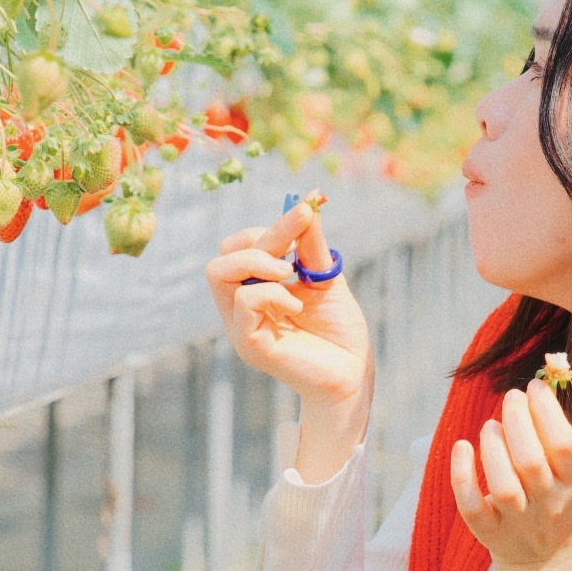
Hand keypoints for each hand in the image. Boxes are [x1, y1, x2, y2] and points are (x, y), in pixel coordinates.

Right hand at [206, 197, 369, 478]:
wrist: (353, 370)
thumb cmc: (339, 328)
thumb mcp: (324, 275)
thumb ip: (310, 243)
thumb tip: (308, 200)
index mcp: (254, 287)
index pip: (242, 245)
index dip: (272, 226)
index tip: (305, 213)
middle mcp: (240, 306)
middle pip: (222, 256)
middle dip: (260, 241)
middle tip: (294, 256)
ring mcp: (240, 325)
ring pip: (218, 272)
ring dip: (256, 261)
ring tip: (288, 273)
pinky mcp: (249, 344)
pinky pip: (243, 302)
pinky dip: (271, 293)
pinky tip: (296, 305)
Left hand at [449, 381, 571, 570]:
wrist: (543, 561)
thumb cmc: (554, 502)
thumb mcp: (570, 474)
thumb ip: (557, 437)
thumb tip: (538, 388)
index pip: (563, 444)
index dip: (547, 411)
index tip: (534, 388)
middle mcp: (549, 505)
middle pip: (530, 461)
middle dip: (517, 421)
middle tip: (511, 399)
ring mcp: (518, 522)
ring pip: (503, 485)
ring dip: (493, 446)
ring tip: (491, 426)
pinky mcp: (489, 533)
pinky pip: (471, 506)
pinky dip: (461, 474)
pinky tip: (462, 446)